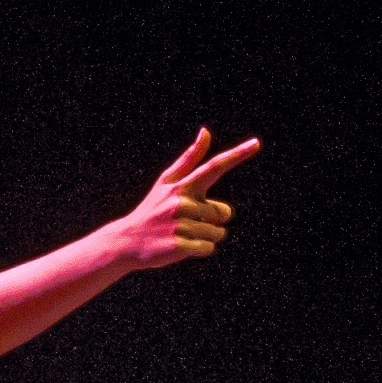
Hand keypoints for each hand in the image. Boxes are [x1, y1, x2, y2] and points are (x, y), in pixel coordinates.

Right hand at [116, 128, 258, 269]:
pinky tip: (179, 246)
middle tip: (184, 223)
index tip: (256, 144)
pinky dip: (198, 250)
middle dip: (210, 221)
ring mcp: (179, 225)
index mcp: (182, 186)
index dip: (236, 156)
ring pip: (216, 233)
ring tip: (179, 234)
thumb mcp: (167, 182)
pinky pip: (207, 248)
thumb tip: (206, 131)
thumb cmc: (152, 210)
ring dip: (204, 237)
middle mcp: (181, 203)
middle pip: (223, 214)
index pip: (213, 167)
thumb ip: (190, 158)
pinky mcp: (178, 245)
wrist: (125, 242)